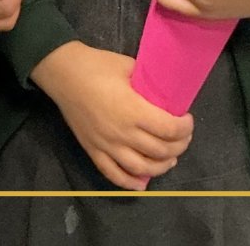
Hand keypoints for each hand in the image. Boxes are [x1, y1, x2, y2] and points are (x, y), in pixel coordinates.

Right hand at [31, 42, 192, 190]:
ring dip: (162, 166)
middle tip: (183, 136)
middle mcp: (122, 133)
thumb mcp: (127, 66)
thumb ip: (147, 81)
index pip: (169, 129)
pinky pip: (114, 175)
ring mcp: (107, 146)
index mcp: (133, 110)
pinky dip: (131, 183)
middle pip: (161, 150)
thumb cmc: (96, 65)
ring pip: (143, 168)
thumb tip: (164, 90)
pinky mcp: (93, 151)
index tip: (187, 119)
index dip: (185, 127)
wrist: (62, 72)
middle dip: (179, 145)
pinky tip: (143, 181)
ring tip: (170, 158)